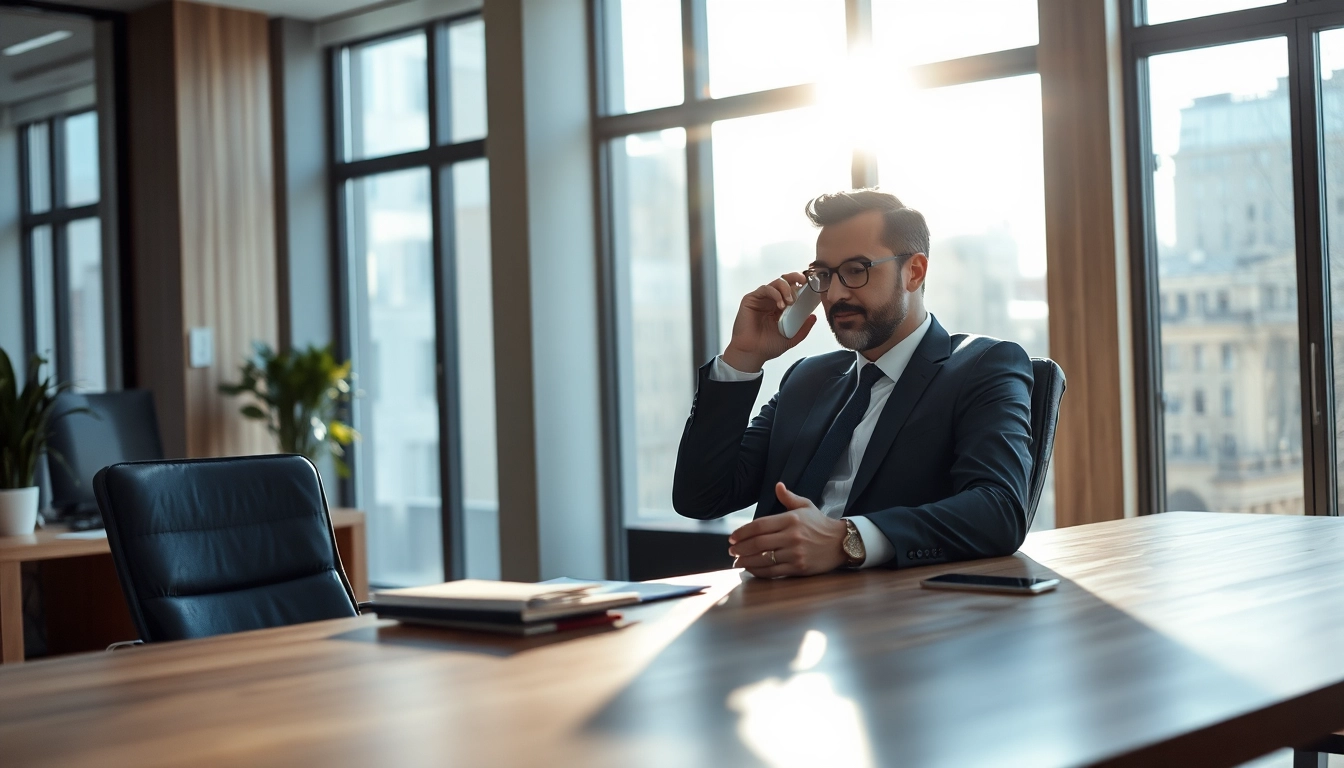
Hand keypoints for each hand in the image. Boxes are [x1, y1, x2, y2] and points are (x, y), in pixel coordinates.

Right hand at [721, 273, 818, 372]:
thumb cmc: (767, 346)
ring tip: (791, 301)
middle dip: (796, 278)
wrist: (752, 353)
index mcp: (781, 308)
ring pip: (776, 282)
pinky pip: (765, 289)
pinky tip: (780, 304)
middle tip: (804, 283)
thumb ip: (803, 329)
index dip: (801, 286)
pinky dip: (775, 293)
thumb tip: (813, 317)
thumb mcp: (791, 338)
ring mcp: (762, 299)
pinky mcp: (751, 299)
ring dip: (786, 288)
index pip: (793, 290)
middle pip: (785, 281)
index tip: (811, 287)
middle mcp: (771, 301)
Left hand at [728, 483, 847, 577]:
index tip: (732, 537)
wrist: (842, 543)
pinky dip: (758, 571)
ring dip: (746, 561)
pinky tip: (751, 568)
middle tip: (731, 550)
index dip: (743, 532)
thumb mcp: (806, 506)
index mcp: (791, 519)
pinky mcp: (799, 568)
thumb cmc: (820, 524)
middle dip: (740, 548)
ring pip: (763, 559)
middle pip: (758, 543)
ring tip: (736, 561)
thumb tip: (777, 485)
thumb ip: (788, 497)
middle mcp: (792, 536)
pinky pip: (773, 571)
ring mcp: (796, 553)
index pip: (759, 525)